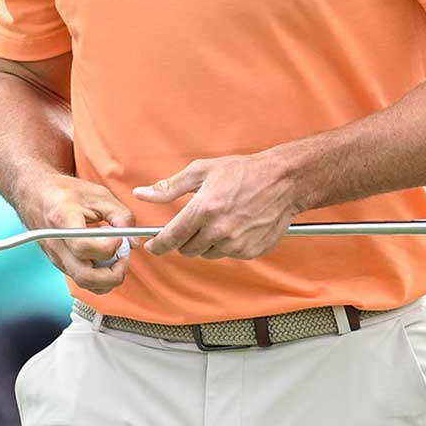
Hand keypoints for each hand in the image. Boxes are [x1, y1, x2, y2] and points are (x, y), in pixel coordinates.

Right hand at [22, 174, 134, 293]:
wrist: (37, 195)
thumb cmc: (67, 192)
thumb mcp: (99, 195)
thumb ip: (121, 216)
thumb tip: (135, 241)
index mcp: (63, 219)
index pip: (83, 246)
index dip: (108, 247)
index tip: (120, 238)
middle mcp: (57, 244)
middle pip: (85, 276)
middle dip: (113, 274)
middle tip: (124, 257)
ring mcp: (57, 257)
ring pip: (84, 284)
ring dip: (108, 279)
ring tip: (117, 258)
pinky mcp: (60, 264)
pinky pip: (82, 280)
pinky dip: (100, 277)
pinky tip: (107, 260)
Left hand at [136, 151, 302, 259]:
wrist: (283, 181)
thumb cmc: (243, 172)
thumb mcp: (202, 171)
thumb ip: (169, 187)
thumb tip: (142, 194)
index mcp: (203, 209)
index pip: (171, 238)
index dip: (158, 245)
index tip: (153, 245)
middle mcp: (218, 230)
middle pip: (186, 249)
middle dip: (184, 238)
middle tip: (195, 221)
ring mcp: (235, 243)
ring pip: (206, 253)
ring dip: (205, 242)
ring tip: (218, 219)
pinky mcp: (249, 251)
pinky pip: (226, 254)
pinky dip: (225, 244)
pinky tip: (234, 225)